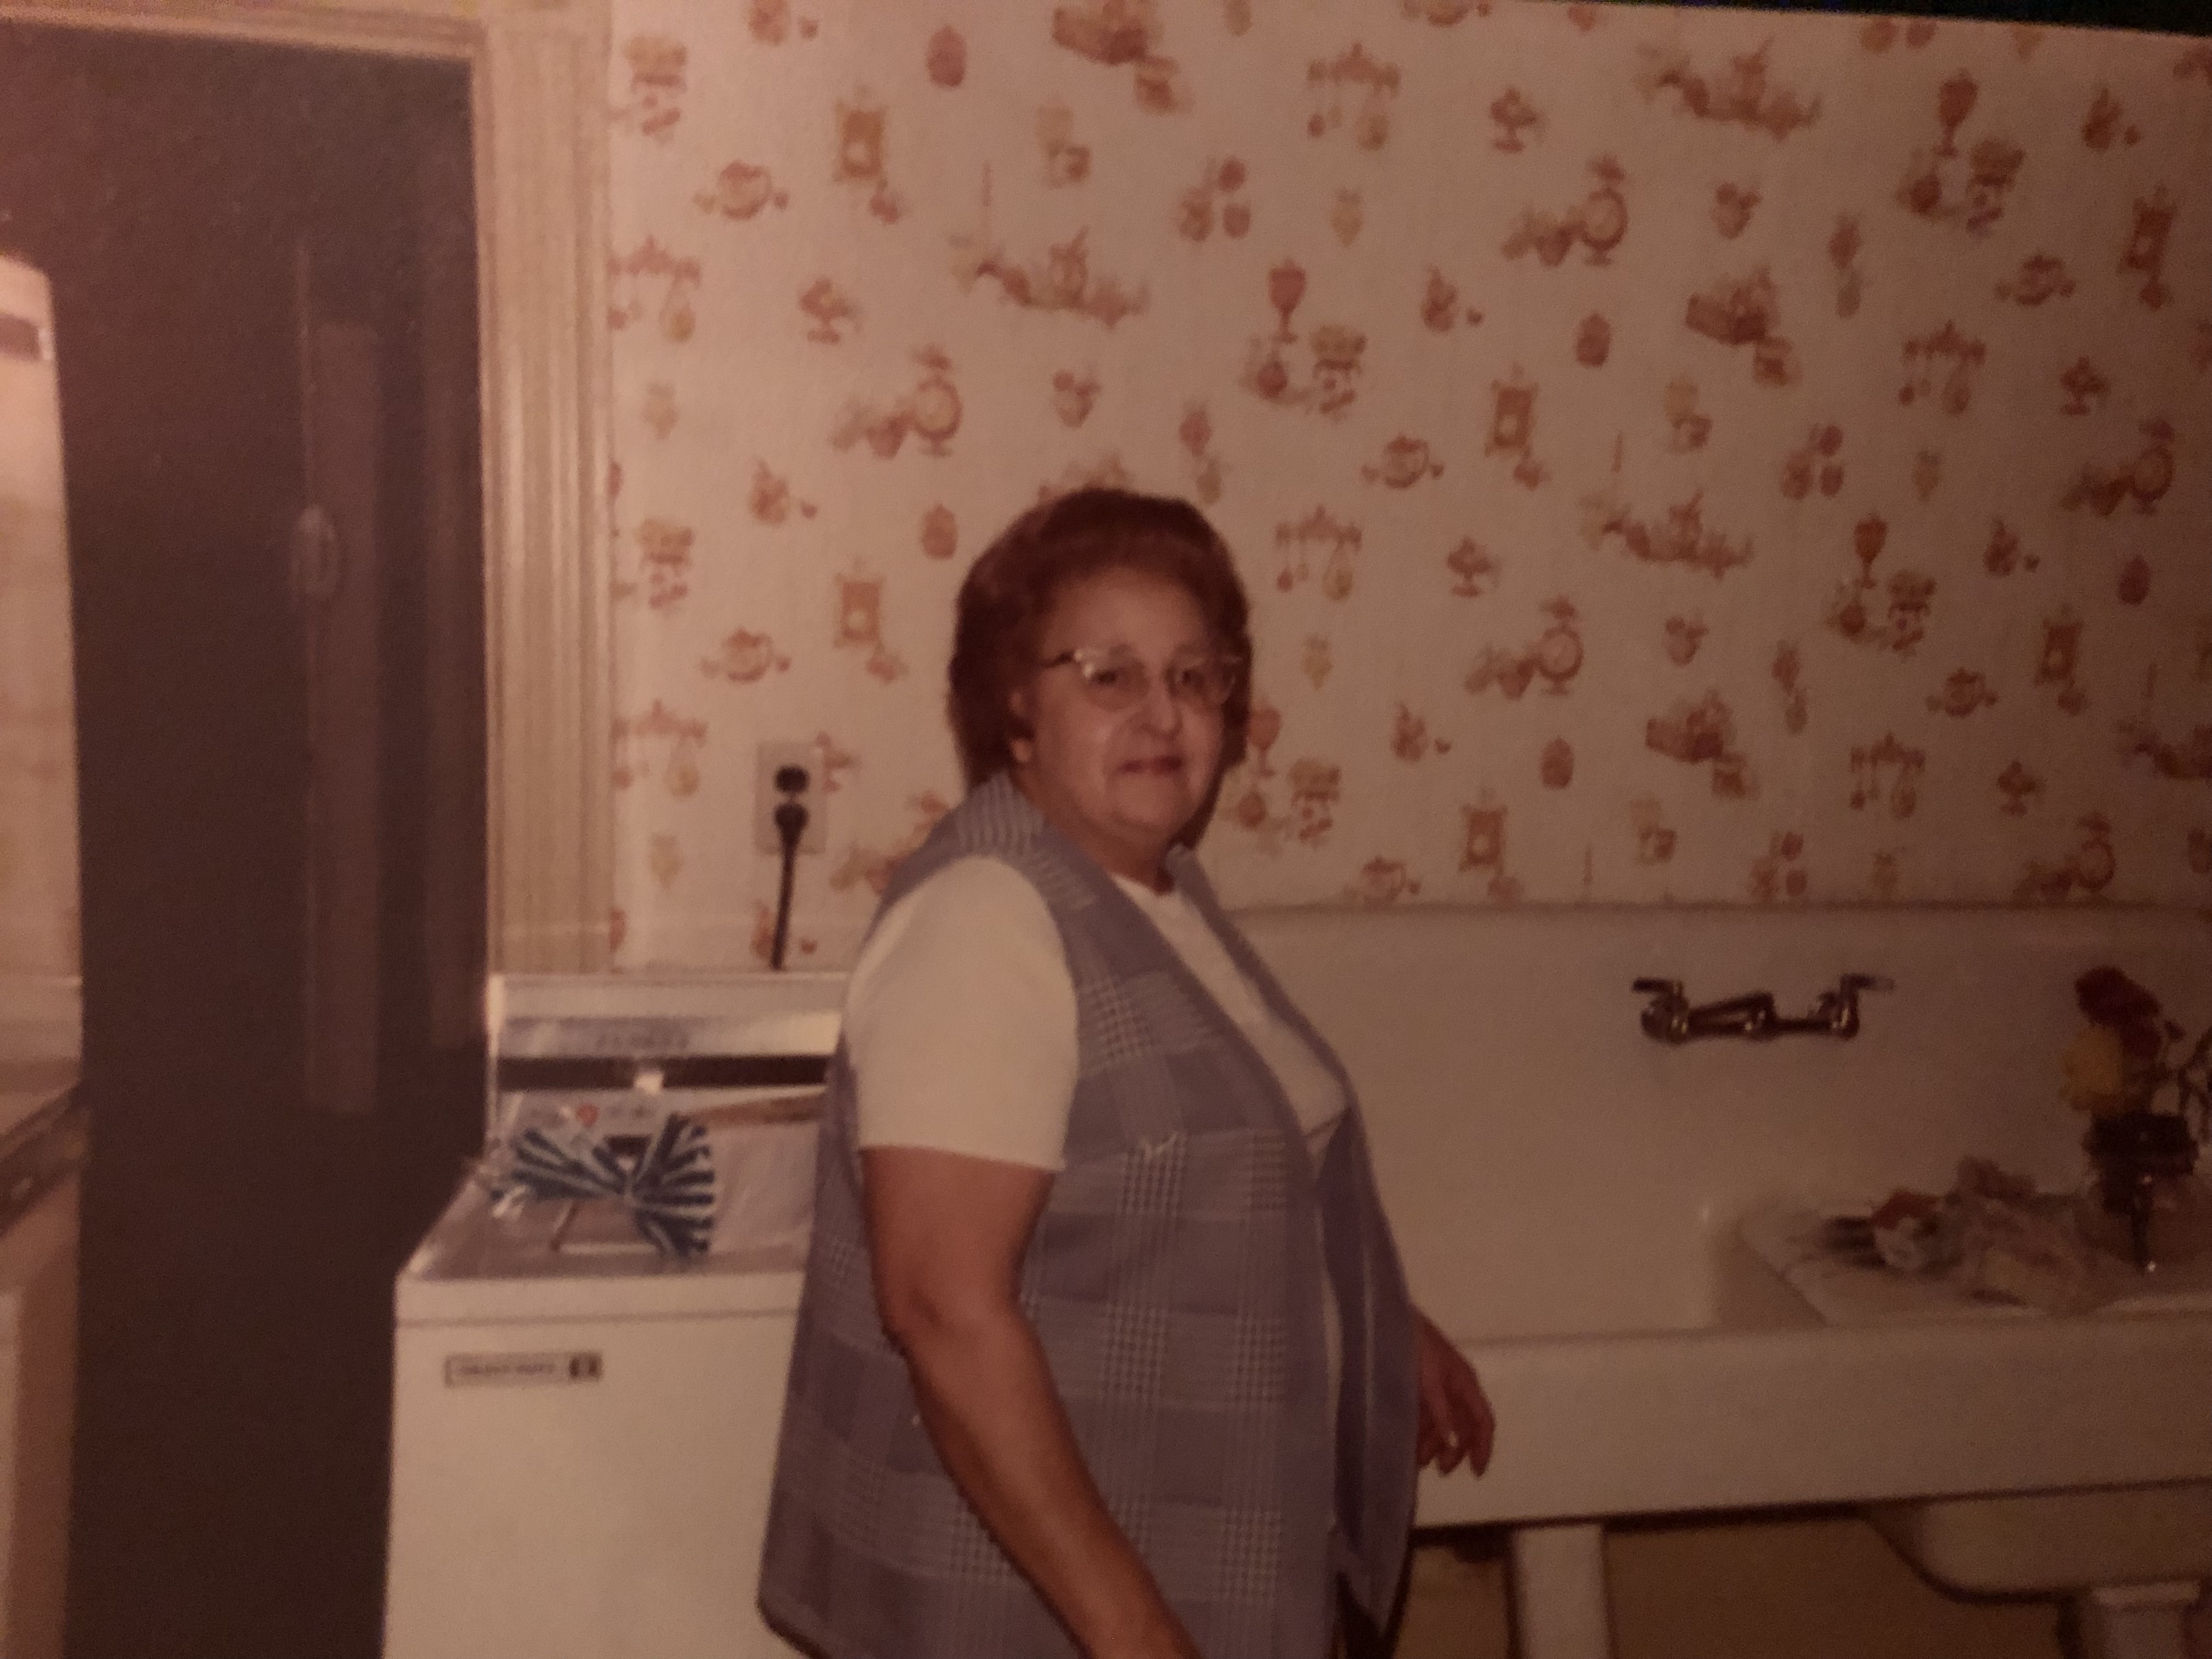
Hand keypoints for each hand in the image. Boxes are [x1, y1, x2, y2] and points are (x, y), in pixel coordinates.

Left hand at [1413, 1310, 1494, 1475]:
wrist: (1388, 1317)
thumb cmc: (1415, 1345)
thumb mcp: (1430, 1379)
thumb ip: (1441, 1411)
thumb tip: (1452, 1443)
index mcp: (1465, 1383)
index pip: (1483, 1420)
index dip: (1483, 1446)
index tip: (1476, 1472)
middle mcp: (1453, 1387)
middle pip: (1463, 1426)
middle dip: (1455, 1450)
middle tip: (1440, 1470)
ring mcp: (1435, 1386)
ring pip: (1442, 1423)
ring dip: (1434, 1444)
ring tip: (1418, 1460)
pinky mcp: (1416, 1385)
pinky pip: (1424, 1415)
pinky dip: (1420, 1431)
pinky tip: (1409, 1444)